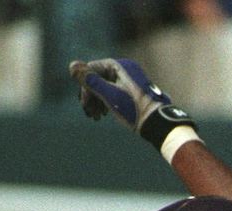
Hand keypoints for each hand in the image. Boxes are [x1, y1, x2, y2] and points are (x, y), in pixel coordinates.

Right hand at [69, 58, 196, 151]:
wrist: (159, 124)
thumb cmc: (134, 109)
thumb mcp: (109, 95)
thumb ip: (90, 80)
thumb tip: (72, 65)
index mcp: (121, 66)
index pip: (92, 70)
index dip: (85, 86)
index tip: (84, 104)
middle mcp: (127, 70)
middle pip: (98, 78)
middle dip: (90, 95)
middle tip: (88, 113)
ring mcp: (131, 81)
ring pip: (106, 87)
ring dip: (97, 101)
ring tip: (94, 117)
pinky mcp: (134, 92)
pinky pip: (114, 93)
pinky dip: (106, 102)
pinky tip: (103, 114)